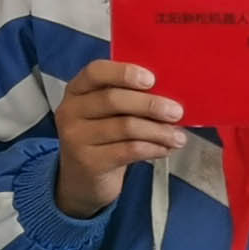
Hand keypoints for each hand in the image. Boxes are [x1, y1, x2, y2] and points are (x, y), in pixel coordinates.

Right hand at [51, 59, 185, 214]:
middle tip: (177, 112)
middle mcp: (71, 111)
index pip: (96, 71)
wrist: (82, 178)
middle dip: (150, 105)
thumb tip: (170, 91)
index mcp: (77, 89)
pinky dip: (153, 148)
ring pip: (125, 127)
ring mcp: (76, 138)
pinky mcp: (88, 162)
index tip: (152, 79)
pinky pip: (128, 150)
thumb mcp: (107, 111)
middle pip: (113, 100)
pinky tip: (165, 148)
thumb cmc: (102, 136)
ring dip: (158, 131)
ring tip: (177, 136)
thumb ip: (129, 96)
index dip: (124, 72)